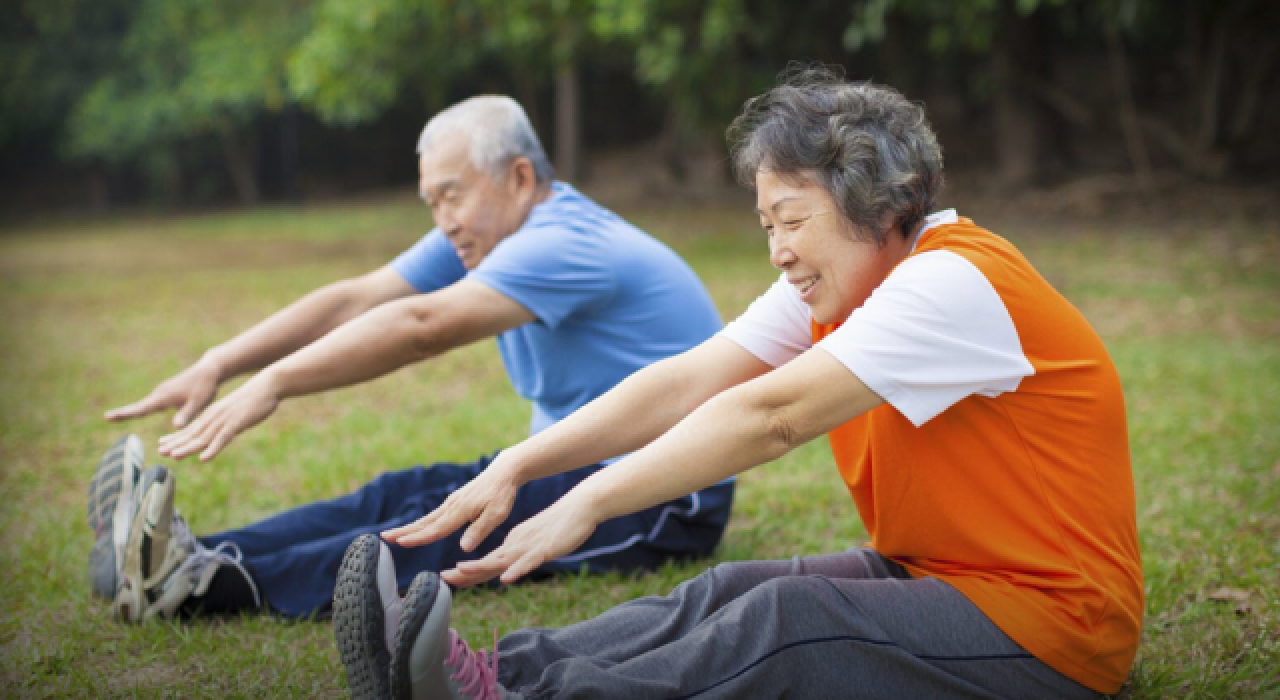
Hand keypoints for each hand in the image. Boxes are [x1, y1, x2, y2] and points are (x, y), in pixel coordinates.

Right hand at [105, 358, 221, 427]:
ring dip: (132, 410)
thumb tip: (176, 427)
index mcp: (163, 397)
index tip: (108, 416)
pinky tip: (139, 412)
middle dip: (123, 412)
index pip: (140, 408)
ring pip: (145, 405)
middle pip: (138, 406)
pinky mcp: (167, 392)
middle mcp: (159, 393)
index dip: (124, 413)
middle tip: (106, 417)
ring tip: (115, 416)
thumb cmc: (205, 388)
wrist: (209, 371)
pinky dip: (143, 408)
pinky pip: (152, 403)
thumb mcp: (198, 404)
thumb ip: (186, 415)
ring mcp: (162, 392)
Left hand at [156, 373, 279, 460]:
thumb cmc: (251, 400)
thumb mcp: (232, 412)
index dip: (175, 438)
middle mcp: (214, 417)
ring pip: (203, 437)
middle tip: (160, 452)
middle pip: (192, 434)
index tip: (161, 446)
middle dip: (175, 444)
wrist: (266, 386)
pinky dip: (213, 449)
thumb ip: (222, 422)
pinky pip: (222, 439)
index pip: (190, 428)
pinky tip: (204, 458)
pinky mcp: (236, 423)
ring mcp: (224, 420)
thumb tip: (217, 432)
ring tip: (174, 456)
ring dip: (188, 448)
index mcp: (212, 414)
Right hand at [382, 454, 522, 551]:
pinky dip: (420, 524)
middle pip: (424, 523)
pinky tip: (414, 529)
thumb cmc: (502, 495)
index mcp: (461, 511)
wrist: (503, 473)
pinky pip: (433, 516)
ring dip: (408, 527)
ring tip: (390, 535)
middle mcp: (451, 506)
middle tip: (383, 538)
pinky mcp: (453, 502)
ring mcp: (450, 503)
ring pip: (426, 519)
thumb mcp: (497, 515)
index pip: (437, 529)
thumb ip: (479, 530)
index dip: (419, 538)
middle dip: (403, 531)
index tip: (401, 543)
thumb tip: (463, 548)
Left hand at [441, 494, 599, 586]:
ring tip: (461, 572)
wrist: (579, 508)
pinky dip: (515, 570)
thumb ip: (519, 556)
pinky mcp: (544, 549)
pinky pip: (528, 562)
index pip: (485, 562)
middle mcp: (515, 545)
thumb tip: (505, 570)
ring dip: (480, 567)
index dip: (466, 572)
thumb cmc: (559, 527)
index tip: (446, 579)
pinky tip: (505, 578)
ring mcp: (529, 547)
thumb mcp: (534, 544)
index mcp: (512, 544)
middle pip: (486, 563)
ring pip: (501, 561)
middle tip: (442, 579)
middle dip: (464, 573)